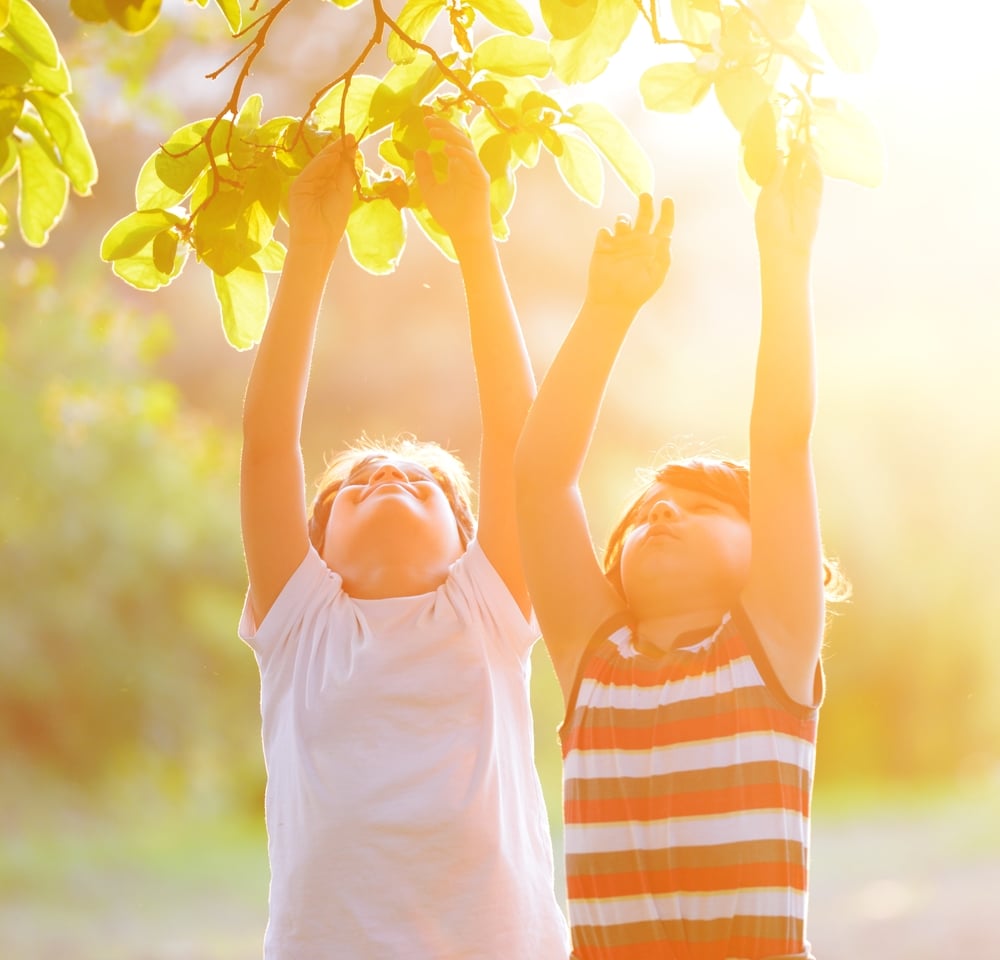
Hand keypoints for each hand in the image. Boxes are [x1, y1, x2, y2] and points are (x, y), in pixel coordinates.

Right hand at [288, 133, 357, 255]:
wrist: (318, 240)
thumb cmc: (333, 221)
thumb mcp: (344, 193)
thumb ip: (346, 173)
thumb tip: (352, 151)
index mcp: (327, 185)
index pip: (336, 165)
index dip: (345, 154)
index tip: (354, 141)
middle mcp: (315, 182)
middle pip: (327, 162)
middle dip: (339, 150)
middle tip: (350, 136)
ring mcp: (305, 183)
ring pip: (319, 164)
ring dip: (331, 152)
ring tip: (344, 142)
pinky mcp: (298, 186)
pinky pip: (311, 171)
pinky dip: (322, 162)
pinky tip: (333, 154)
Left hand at [414, 118, 491, 245]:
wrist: (464, 233)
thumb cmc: (449, 214)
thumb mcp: (430, 189)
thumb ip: (424, 171)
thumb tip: (419, 150)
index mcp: (457, 165)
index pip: (451, 140)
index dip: (440, 128)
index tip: (424, 121)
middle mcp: (468, 164)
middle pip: (459, 137)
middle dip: (444, 126)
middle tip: (427, 120)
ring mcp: (476, 170)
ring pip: (466, 144)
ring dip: (450, 135)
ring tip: (433, 132)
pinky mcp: (481, 179)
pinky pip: (471, 160)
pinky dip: (459, 153)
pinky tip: (446, 149)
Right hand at [585, 193, 673, 312]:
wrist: (613, 302)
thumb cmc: (637, 291)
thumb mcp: (656, 275)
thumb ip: (663, 255)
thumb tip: (667, 237)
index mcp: (653, 248)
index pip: (664, 225)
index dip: (667, 212)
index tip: (667, 200)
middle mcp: (638, 242)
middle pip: (644, 216)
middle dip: (645, 204)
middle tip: (645, 195)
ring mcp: (620, 243)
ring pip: (623, 220)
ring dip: (623, 220)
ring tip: (623, 228)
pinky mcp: (603, 247)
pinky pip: (604, 232)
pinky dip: (607, 234)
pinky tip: (608, 244)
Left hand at [755, 142, 822, 259]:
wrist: (784, 246)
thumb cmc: (770, 225)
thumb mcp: (769, 196)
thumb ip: (775, 175)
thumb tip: (778, 153)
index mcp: (775, 186)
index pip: (779, 162)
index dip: (781, 148)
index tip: (780, 131)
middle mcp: (790, 186)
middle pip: (794, 160)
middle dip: (795, 145)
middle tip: (795, 126)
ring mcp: (803, 189)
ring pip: (806, 165)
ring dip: (805, 151)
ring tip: (802, 137)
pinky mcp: (815, 194)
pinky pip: (815, 175)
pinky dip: (813, 163)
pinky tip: (809, 152)